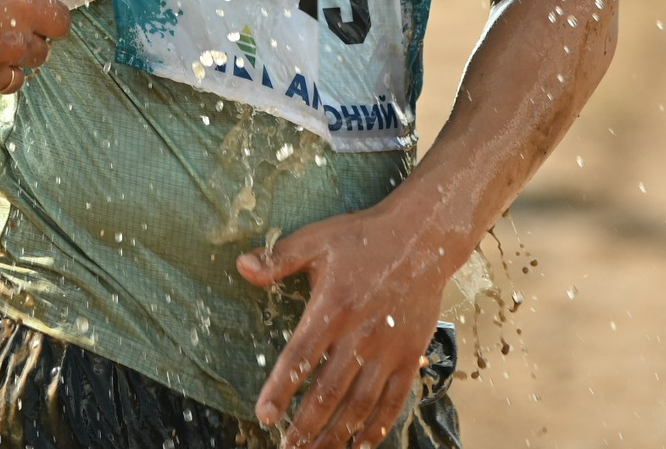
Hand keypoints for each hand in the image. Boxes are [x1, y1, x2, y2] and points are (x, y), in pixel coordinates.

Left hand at [238, 196, 456, 448]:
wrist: (424, 237)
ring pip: (360, 404)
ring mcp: (389, 349)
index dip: (281, 390)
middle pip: (329, 392)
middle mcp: (361, 335)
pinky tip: (360, 444)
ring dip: (337, 434)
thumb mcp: (317, 239)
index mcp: (332, 308)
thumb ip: (279, 258)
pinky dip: (378, 427)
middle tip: (288, 447)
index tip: (265, 415)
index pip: (300, 358)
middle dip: (306, 425)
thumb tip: (241, 265)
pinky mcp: (410, 355)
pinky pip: (394, 400)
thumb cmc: (365, 237)